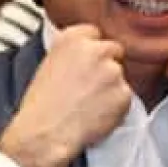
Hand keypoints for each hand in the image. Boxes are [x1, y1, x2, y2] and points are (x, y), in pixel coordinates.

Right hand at [0, 24, 131, 166]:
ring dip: (111, 88)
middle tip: (90, 86)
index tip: (88, 62)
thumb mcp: (49, 65)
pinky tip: (96, 114)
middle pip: (113, 50)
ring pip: (120, 76)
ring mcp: (113, 72)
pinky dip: (116, 107)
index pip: (95, 33)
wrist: (45, 133)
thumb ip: (71, 53)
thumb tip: (84, 56)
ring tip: (88, 104)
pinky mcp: (124, 94)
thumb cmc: (41, 106)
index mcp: (73, 38)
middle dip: (106, 66)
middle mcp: (96, 50)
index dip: (92, 50)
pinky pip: (125, 98)